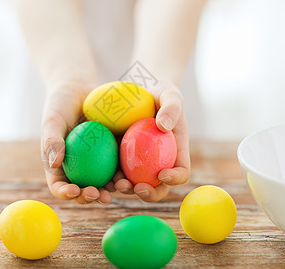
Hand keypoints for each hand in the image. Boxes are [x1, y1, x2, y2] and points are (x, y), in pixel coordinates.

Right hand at [41, 81, 114, 203]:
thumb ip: (51, 140)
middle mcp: (78, 168)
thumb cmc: (60, 104)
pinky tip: (135, 172)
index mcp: (60, 166)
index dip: (66, 193)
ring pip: (104, 182)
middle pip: (83, 190)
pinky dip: (126, 171)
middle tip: (101, 195)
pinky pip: (120, 165)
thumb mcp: (52, 120)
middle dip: (92, 197)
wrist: (79, 89)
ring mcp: (97, 163)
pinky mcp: (113, 153)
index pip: (59, 186)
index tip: (74, 190)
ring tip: (121, 187)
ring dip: (113, 189)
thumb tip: (54, 164)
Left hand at [113, 81, 190, 201]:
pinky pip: (117, 172)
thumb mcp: (169, 94)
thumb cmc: (159, 93)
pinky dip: (111, 178)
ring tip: (117, 184)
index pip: (181, 171)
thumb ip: (172, 107)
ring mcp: (140, 163)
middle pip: (159, 187)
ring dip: (127, 189)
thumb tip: (164, 126)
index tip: (162, 174)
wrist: (139, 92)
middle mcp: (160, 162)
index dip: (175, 178)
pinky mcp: (122, 159)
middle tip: (137, 188)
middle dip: (150, 193)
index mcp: (176, 152)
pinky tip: (102, 177)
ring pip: (136, 184)